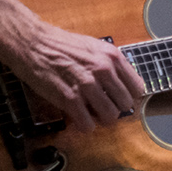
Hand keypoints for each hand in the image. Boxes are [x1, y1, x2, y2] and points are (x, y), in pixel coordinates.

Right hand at [10, 22, 146, 130]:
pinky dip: (84, 126)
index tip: (118, 99)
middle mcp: (104, 70)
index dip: (127, 96)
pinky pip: (87, 124)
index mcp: (113, 57)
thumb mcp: (94, 47)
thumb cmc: (61, 45)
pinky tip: (78, 118)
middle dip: (115, 109)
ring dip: (100, 119)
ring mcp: (87, 85)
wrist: (34, 44)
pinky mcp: (69, 98)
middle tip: (102, 107)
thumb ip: (110, 64)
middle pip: (125, 104)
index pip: (137, 88)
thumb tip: (121, 85)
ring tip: (90, 114)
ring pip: (110, 117)